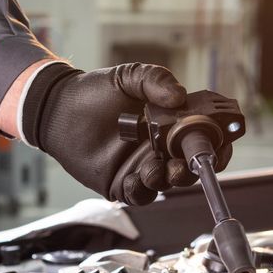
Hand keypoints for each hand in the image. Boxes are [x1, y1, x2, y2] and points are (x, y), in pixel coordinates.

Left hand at [14, 62, 231, 204]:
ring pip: (166, 183)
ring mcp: (139, 166)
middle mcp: (157, 148)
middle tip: (181, 164)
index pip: (201, 139)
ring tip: (152, 168)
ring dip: (166, 180)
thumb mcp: (128, 77)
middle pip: (188, 168)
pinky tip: (133, 178)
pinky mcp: (120, 182)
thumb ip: (155, 80)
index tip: (215, 147)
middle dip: (190, 170)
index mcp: (167, 124)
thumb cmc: (93, 91)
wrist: (57, 108)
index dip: (214, 146)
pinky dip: (141, 190)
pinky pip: (139, 195)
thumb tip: (180, 96)